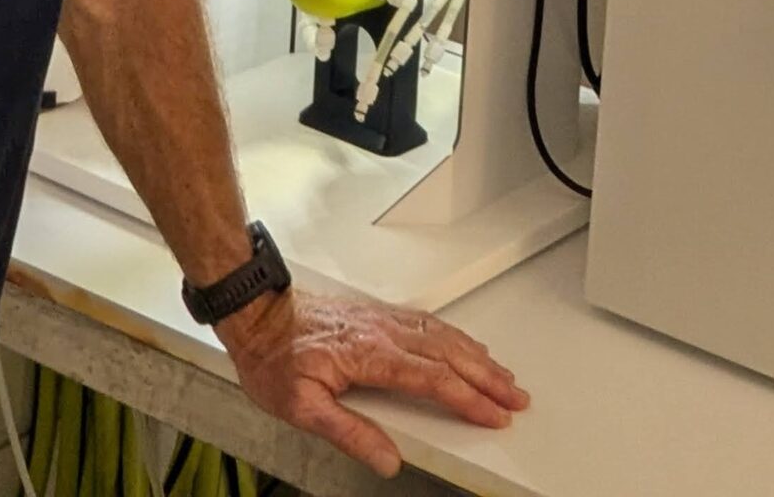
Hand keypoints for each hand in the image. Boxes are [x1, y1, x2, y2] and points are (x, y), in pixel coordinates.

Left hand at [216, 287, 527, 476]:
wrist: (258, 316)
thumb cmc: (274, 359)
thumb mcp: (301, 407)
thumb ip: (349, 432)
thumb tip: (386, 458)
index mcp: (369, 355)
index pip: (433, 380)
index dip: (469, 399)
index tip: (494, 414)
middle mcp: (382, 332)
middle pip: (449, 355)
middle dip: (488, 378)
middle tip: (515, 397)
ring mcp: (382, 320)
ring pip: (443, 336)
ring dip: (478, 356)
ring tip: (502, 374)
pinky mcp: (377, 316)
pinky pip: (428, 323)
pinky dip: (456, 337)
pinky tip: (465, 345)